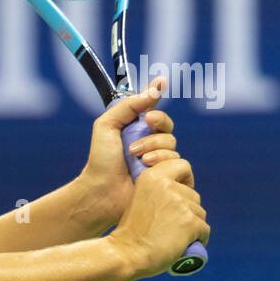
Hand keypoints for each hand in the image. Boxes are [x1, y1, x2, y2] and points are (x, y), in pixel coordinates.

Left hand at [76, 76, 182, 229]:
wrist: (101, 191)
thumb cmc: (101, 160)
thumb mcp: (107, 126)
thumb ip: (127, 106)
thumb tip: (153, 89)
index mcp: (136, 130)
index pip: (154, 112)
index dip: (157, 105)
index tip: (155, 97)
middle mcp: (150, 145)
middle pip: (168, 128)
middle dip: (157, 128)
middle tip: (144, 130)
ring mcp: (158, 162)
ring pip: (173, 146)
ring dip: (155, 149)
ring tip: (137, 158)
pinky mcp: (166, 178)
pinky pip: (179, 164)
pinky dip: (164, 164)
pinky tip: (147, 169)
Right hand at [109, 157, 209, 279]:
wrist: (125, 254)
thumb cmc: (131, 232)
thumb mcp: (140, 199)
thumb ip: (159, 191)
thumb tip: (184, 192)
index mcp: (151, 176)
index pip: (182, 165)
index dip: (185, 180)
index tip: (177, 195)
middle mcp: (166, 185)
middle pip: (193, 195)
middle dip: (186, 211)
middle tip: (168, 226)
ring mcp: (179, 203)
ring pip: (200, 213)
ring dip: (191, 226)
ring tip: (173, 237)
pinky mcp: (189, 222)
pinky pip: (204, 230)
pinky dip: (197, 239)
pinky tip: (182, 246)